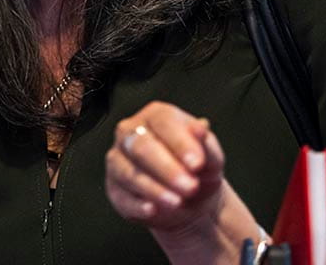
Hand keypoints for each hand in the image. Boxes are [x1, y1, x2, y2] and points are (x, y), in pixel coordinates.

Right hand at [105, 101, 226, 232]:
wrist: (190, 198)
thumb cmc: (198, 170)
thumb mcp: (211, 156)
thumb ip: (206, 142)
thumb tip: (200, 128)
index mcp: (156, 116)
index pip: (163, 122)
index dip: (180, 142)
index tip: (197, 163)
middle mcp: (130, 133)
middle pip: (141, 147)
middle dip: (167, 169)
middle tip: (190, 186)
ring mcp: (118, 160)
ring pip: (129, 173)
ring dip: (154, 189)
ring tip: (177, 202)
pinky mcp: (114, 189)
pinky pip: (122, 197)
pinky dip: (137, 205)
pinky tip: (153, 209)